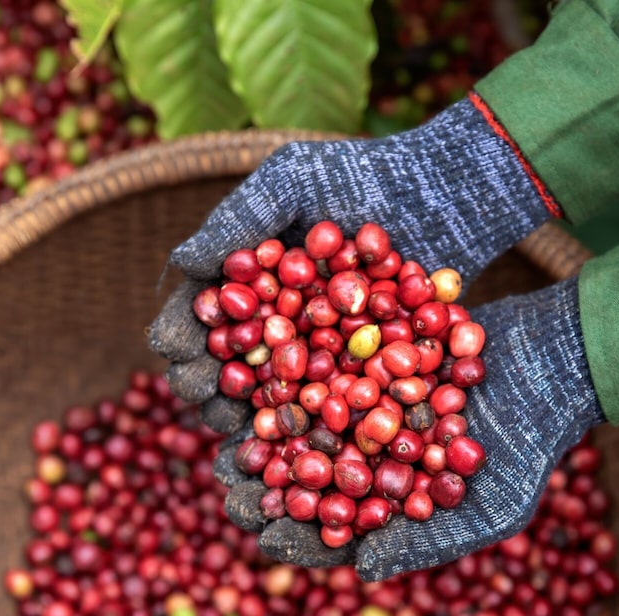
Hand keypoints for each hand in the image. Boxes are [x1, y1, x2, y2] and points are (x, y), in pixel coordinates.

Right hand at [148, 94, 558, 433]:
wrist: (441, 192)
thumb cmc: (359, 175)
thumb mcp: (292, 180)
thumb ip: (237, 219)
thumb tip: (182, 267)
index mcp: (248, 280)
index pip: (201, 315)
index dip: (183, 337)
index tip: (178, 354)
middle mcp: (278, 320)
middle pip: (230, 363)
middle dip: (210, 388)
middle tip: (206, 401)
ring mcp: (321, 348)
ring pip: (276, 393)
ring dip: (254, 416)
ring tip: (241, 428)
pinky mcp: (366, 368)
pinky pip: (334, 402)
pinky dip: (316, 423)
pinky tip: (303, 437)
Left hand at [214, 278, 604, 580]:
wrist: (557, 362)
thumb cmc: (531, 443)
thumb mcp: (493, 507)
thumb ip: (430, 542)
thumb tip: (363, 573)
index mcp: (396, 498)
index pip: (340, 526)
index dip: (301, 535)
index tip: (264, 535)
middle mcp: (377, 451)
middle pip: (312, 474)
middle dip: (271, 482)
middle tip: (229, 485)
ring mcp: (373, 400)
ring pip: (309, 421)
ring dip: (269, 431)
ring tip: (231, 436)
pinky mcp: (375, 352)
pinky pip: (326, 364)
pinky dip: (294, 370)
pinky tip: (260, 372)